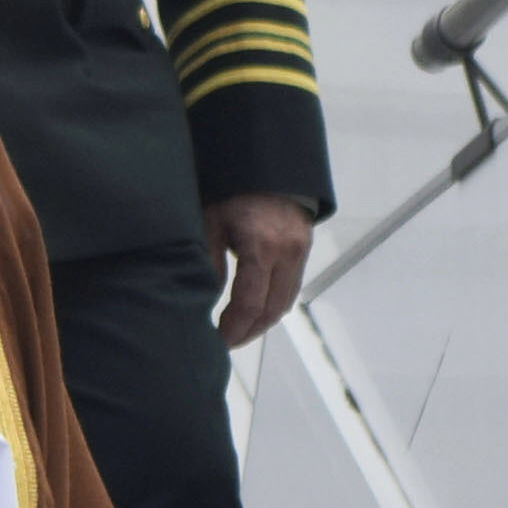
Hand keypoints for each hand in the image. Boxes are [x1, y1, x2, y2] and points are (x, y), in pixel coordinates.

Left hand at [203, 191, 313, 346]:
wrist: (269, 166)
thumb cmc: (234, 191)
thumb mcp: (211, 221)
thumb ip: (209, 260)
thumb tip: (204, 299)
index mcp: (261, 245)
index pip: (250, 301)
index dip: (234, 327)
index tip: (219, 339)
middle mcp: (286, 252)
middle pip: (271, 309)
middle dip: (248, 331)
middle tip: (227, 341)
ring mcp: (299, 252)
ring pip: (285, 303)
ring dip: (262, 322)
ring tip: (239, 331)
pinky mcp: (304, 250)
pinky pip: (291, 288)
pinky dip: (273, 305)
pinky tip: (255, 311)